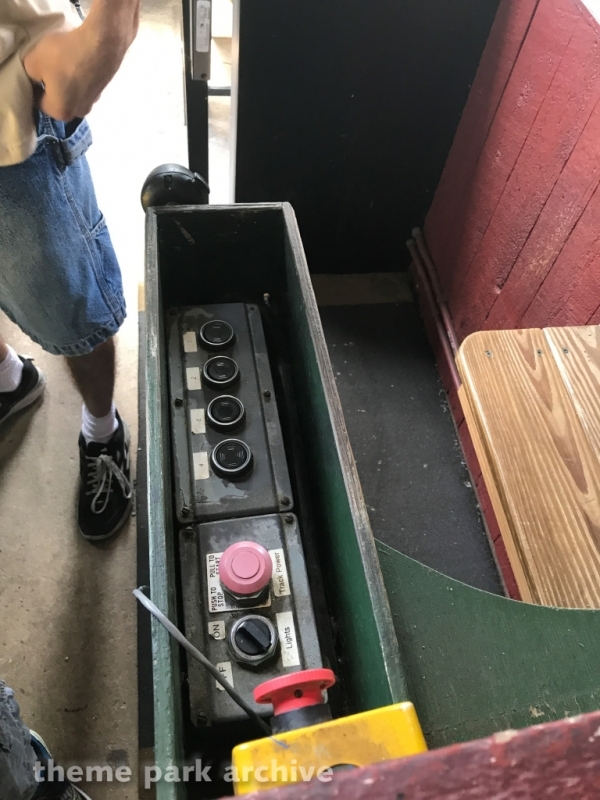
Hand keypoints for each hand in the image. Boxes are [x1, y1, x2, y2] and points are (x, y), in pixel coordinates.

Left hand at [23, 1, 139, 121]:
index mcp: (60, 112)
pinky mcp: (103, 89)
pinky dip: (80, 76)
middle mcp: (78, 113)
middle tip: (49, 67)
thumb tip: (36, 77)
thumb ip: (28, 74)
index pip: (40, 103)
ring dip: (68, 82)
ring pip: (73, 93)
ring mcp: (93, 102)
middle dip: (53, 87)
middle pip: (59, 101)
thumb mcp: (32, 61)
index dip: (34, 87)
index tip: (34, 72)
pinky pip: (85, 85)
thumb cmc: (64, 55)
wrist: (101, 44)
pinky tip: (79, 61)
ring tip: (66, 63)